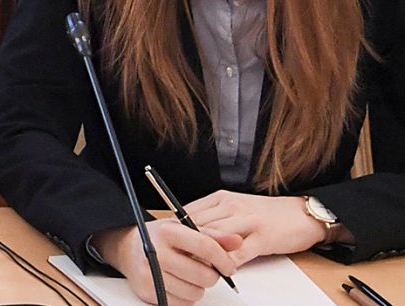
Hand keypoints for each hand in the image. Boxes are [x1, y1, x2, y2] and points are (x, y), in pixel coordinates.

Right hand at [92, 219, 241, 305]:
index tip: (229, 266)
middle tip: (204, 269)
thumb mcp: (184, 228)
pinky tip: (178, 284)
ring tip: (188, 275)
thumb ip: (212, 235)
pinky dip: (186, 297)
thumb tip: (237, 241)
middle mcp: (155, 252)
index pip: (206, 247)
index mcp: (167, 232)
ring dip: (198, 287)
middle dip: (211, 275)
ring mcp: (149, 273)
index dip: (224, 260)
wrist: (128, 249)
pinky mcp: (147, 291)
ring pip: (196, 293)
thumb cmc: (160, 238)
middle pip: (204, 275)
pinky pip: (183, 303)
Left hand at [183, 191, 333, 262]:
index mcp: (220, 198)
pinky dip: (227, 264)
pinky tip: (222, 271)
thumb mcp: (233, 208)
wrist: (302, 214)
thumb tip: (183, 232)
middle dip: (185, 244)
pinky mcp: (263, 238)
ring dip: (204, 256)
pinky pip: (238, 253)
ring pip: (215, 239)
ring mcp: (247, 221)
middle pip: (197, 226)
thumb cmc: (266, 214)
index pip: (187, 213)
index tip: (167, 244)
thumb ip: (211, 218)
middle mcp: (231, 206)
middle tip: (176, 260)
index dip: (175, 231)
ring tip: (196, 267)